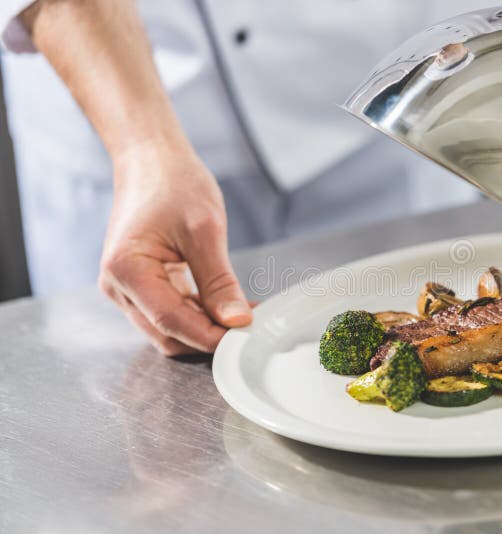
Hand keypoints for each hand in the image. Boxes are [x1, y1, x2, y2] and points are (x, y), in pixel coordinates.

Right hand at [99, 140, 252, 354]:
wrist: (152, 160)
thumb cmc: (174, 184)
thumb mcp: (205, 231)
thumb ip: (219, 281)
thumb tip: (236, 321)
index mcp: (126, 270)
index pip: (170, 321)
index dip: (209, 336)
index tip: (244, 339)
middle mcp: (118, 286)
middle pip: (167, 334)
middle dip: (209, 337)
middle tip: (251, 331)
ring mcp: (127, 289)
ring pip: (170, 329)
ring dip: (206, 328)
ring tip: (247, 317)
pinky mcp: (142, 286)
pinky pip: (172, 312)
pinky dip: (200, 315)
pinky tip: (230, 308)